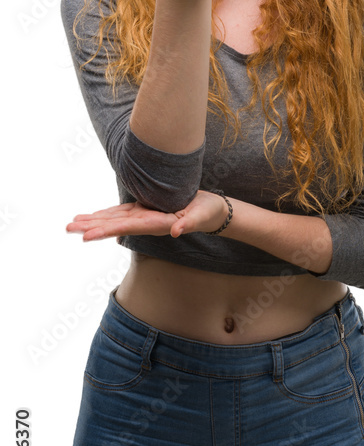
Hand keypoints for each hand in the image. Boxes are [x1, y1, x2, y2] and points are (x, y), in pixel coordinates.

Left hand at [65, 190, 229, 242]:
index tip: (86, 235)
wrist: (213, 212)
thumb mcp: (200, 215)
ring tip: (73, 223)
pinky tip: (94, 216)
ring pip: (114, 219)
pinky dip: (107, 214)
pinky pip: (122, 213)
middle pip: (114, 225)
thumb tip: (175, 232)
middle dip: (91, 226)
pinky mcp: (146, 209)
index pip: (125, 227)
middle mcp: (146, 222)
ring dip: (94, 221)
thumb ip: (188, 224)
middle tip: (68, 228)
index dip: (105, 230)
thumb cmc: (208, 212)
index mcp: (155, 223)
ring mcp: (144, 216)